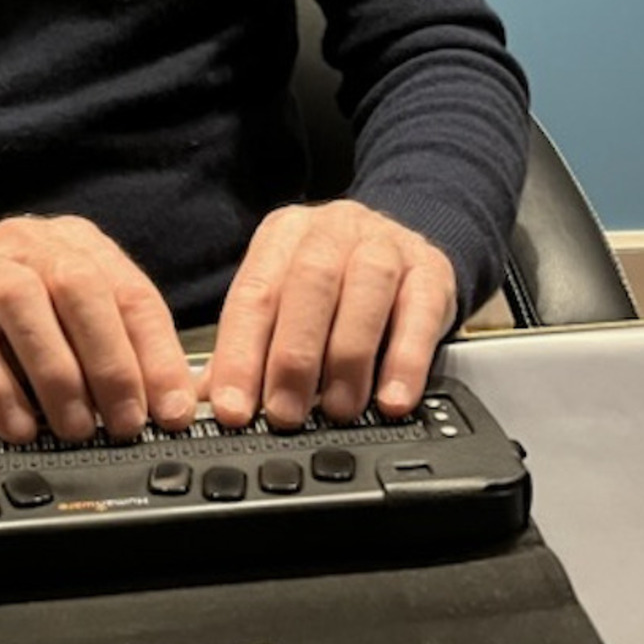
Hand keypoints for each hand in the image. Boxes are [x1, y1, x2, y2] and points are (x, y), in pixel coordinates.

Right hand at [0, 215, 197, 443]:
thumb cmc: (5, 325)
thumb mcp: (67, 327)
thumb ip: (116, 352)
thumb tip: (169, 407)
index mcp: (78, 246)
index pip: (132, 294)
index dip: (158, 355)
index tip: (172, 409)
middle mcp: (32, 246)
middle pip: (81, 288)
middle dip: (111, 362)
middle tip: (124, 422)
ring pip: (24, 304)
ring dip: (57, 374)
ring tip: (73, 428)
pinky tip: (17, 425)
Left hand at [204, 200, 456, 428]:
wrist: (403, 250)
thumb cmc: (334, 286)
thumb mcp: (285, 304)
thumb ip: (247, 350)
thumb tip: (211, 405)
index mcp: (282, 236)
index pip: (253, 295)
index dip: (239, 356)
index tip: (233, 409)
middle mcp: (332, 230)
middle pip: (309, 284)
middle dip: (293, 356)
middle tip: (286, 413)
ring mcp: (387, 244)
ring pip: (366, 290)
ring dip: (348, 358)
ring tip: (339, 409)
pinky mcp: (432, 271)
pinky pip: (420, 311)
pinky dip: (406, 360)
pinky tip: (393, 398)